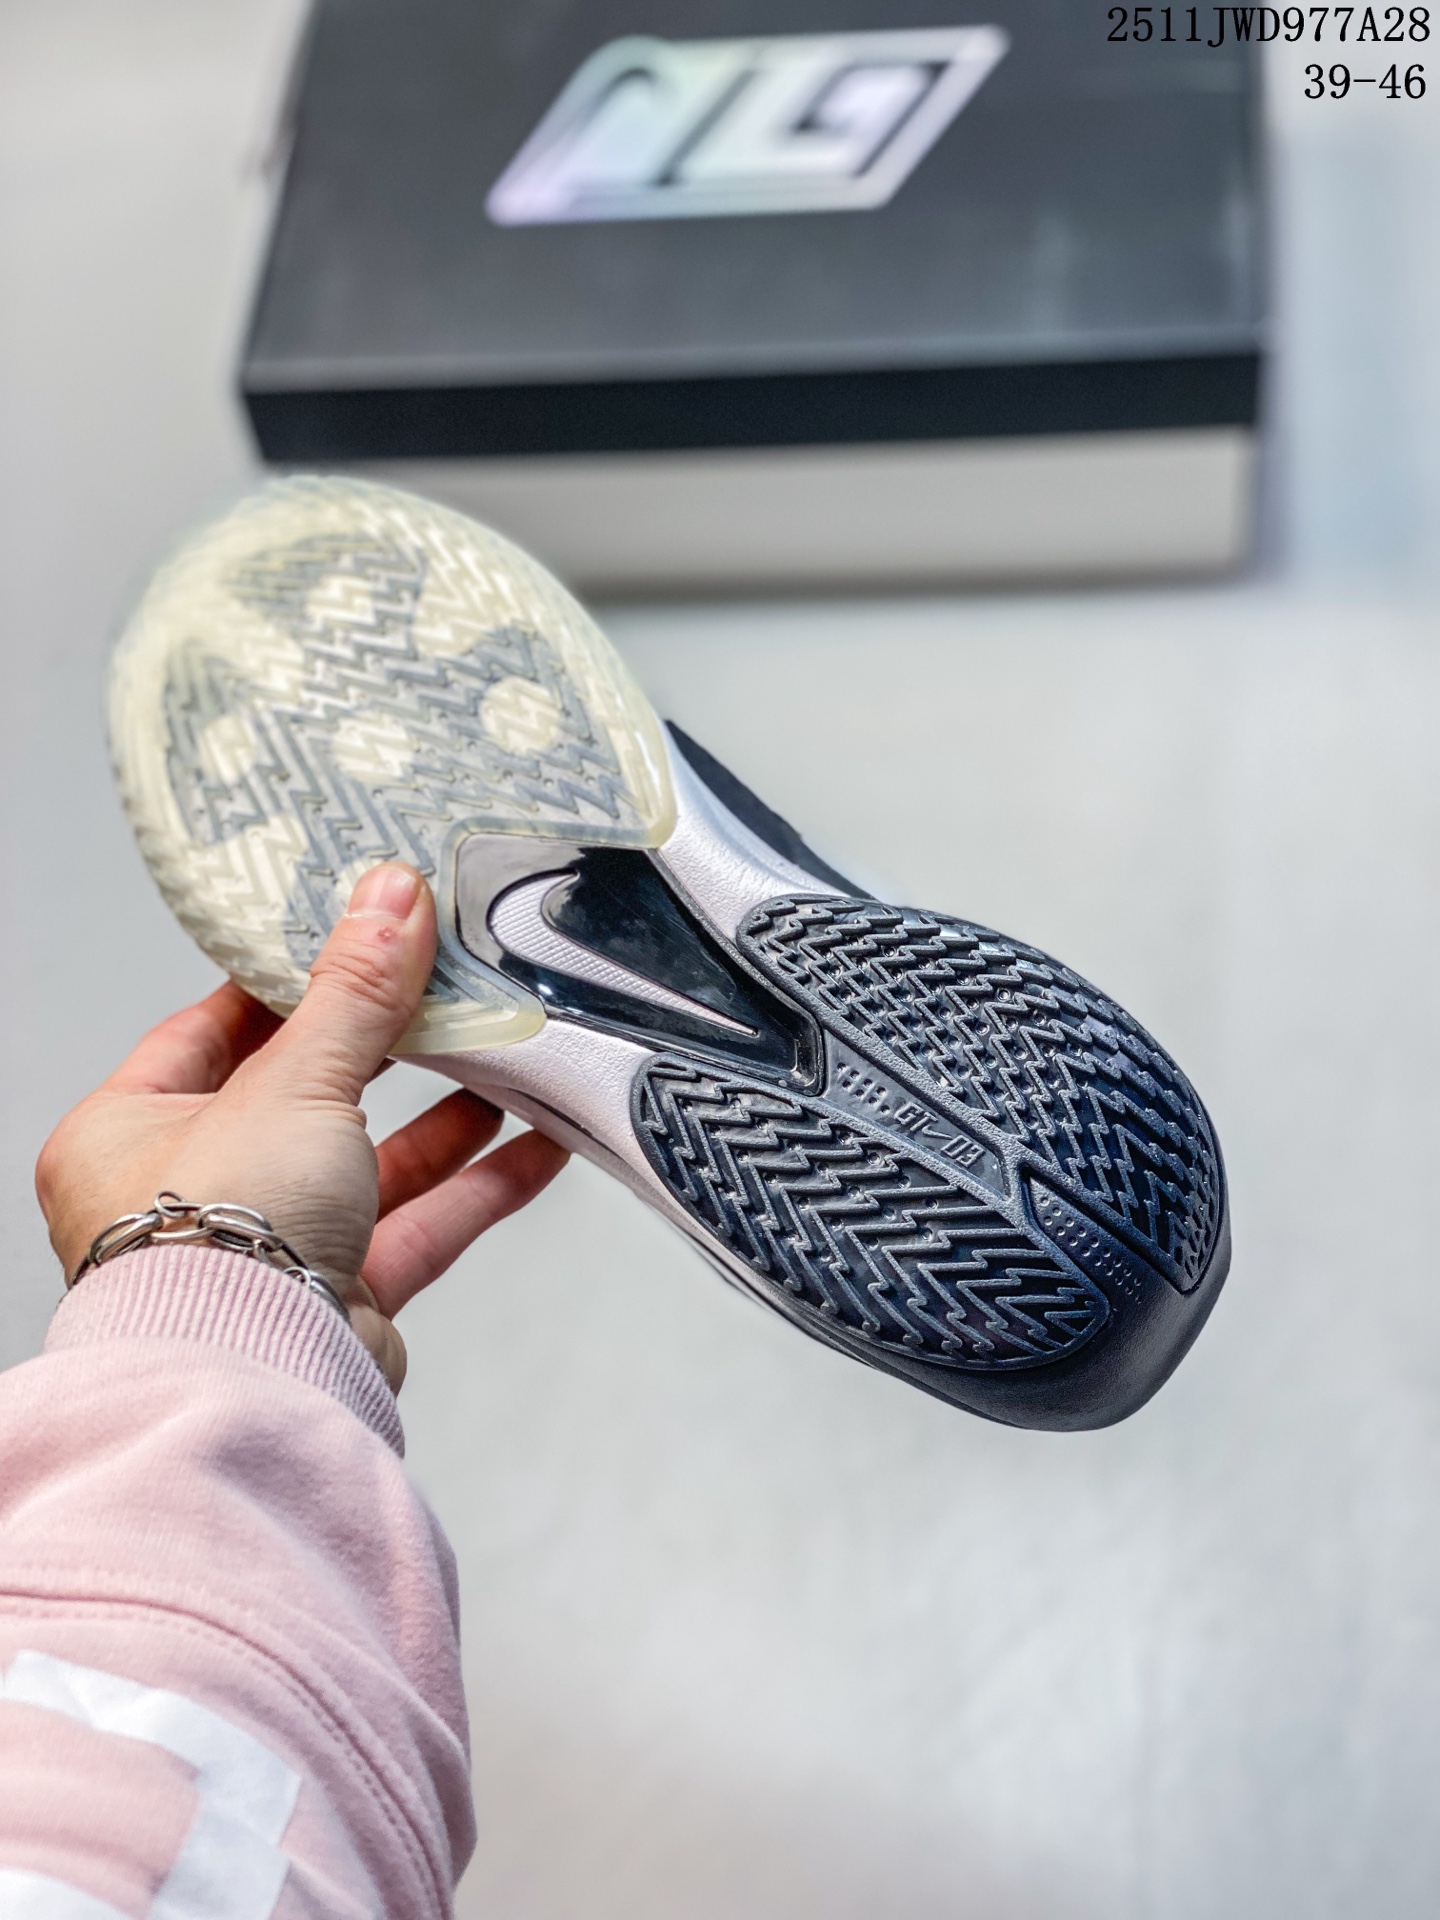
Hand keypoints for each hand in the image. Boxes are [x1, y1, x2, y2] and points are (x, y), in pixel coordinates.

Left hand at [35, 864, 567, 1390]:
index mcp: (127, 1133)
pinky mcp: (336, 1299)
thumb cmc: (217, 1239)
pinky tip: (538, 1144)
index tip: (353, 939)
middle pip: (301, 1097)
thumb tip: (391, 897)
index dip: (285, 984)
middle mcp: (189, 1195)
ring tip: (508, 1056)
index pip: (209, 1032)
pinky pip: (416, 1228)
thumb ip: (354, 993)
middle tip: (443, 990)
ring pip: (368, 1165)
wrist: (257, 1381)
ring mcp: (267, 1250)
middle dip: (384, 1050)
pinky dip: (477, 1187)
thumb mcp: (293, 1080)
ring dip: (444, 1118)